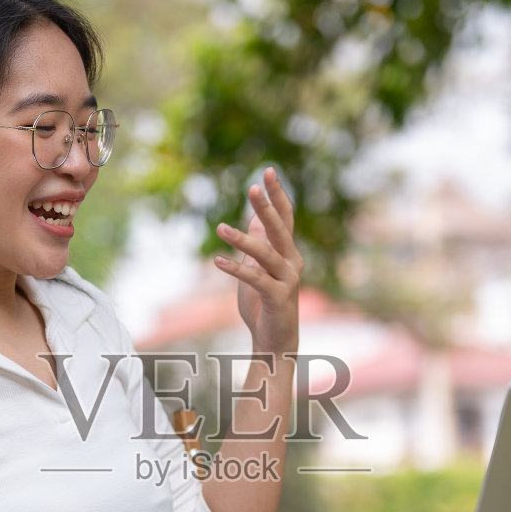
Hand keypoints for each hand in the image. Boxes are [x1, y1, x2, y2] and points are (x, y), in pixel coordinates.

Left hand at [215, 167, 301, 356]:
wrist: (274, 341)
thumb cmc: (264, 303)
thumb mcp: (259, 267)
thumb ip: (260, 242)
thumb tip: (256, 217)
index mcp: (288, 252)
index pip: (285, 217)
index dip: (277, 194)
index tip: (268, 170)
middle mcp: (293, 261)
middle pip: (280, 228)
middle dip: (266, 206)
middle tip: (252, 187)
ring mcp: (288, 279)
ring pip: (265, 253)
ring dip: (242, 240)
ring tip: (220, 228)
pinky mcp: (278, 297)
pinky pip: (255, 279)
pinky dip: (236, 269)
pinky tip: (217, 261)